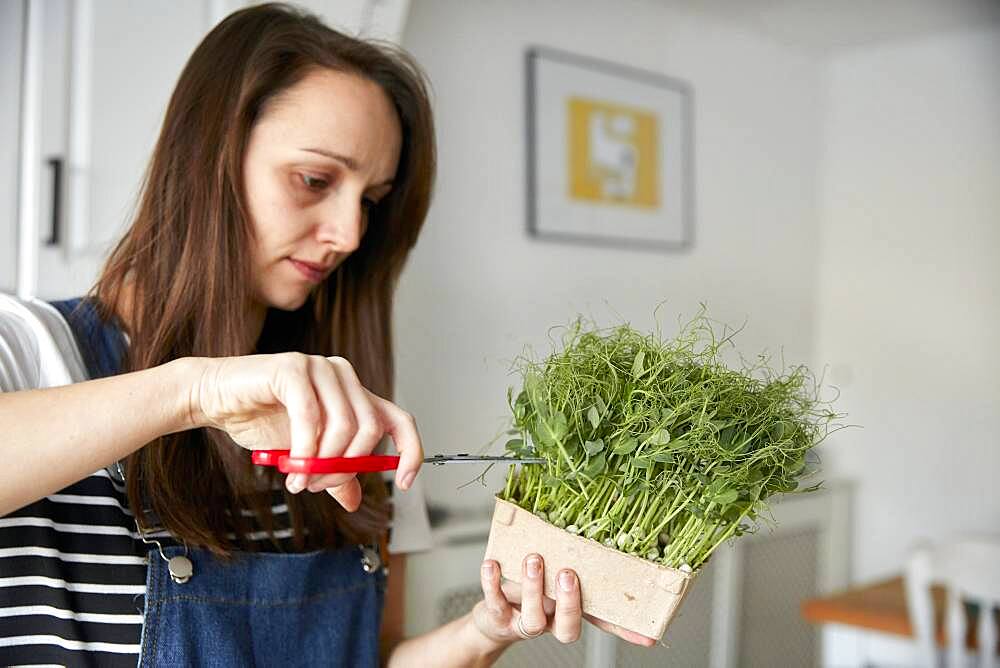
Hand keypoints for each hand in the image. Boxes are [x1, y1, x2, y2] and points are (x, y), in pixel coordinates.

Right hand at [191, 353, 422, 509]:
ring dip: (323, 463)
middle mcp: (343, 376)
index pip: (398, 420)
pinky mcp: (294, 368)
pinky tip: (292, 467)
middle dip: (346, 468)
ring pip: (345, 425)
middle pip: (371, 429)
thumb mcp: (305, 454)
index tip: (406, 482)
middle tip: (317, 486)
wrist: (214, 399)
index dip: (410, 451)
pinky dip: (304, 450)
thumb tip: (354, 500)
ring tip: (300, 479)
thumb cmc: (260, 419)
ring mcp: (321, 368)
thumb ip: (332, 471)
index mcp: (353, 394)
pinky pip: (311, 417)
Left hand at [473, 554, 656, 649]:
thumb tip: (603, 540)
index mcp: (570, 610)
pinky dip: (492, 583)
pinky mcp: (498, 616)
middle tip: (567, 574)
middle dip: (568, 603)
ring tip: (533, 559)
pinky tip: (492, 564)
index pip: (602, 623)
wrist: (491, 615)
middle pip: (567, 628)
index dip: (624, 630)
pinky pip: (496, 604)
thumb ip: (576, 564)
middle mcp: (551, 622)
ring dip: (534, 588)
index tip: (649, 635)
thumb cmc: (529, 591)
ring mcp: (525, 622)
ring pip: (534, 619)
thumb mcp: (555, 577)